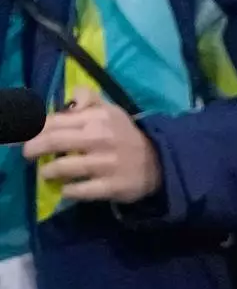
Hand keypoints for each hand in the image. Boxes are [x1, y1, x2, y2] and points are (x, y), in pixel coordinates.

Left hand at [22, 88, 162, 204]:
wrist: (159, 162)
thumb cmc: (126, 135)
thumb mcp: (110, 109)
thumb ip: (88, 97)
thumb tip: (69, 100)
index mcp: (96, 118)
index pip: (56, 121)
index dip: (35, 128)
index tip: (25, 134)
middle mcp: (99, 139)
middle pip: (55, 141)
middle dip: (34, 148)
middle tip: (27, 154)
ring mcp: (105, 164)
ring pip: (66, 166)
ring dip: (50, 171)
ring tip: (45, 174)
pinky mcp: (112, 186)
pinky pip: (83, 190)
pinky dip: (69, 191)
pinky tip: (65, 190)